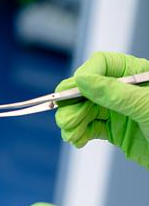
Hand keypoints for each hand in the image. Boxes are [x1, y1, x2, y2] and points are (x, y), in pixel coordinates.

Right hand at [55, 52, 148, 168]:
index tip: (73, 91)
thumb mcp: (147, 107)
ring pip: (85, 110)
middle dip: (72, 104)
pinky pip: (91, 128)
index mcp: (139, 74)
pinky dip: (80, 134)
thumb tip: (83, 80)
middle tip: (65, 121)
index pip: (103, 65)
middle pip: (87, 89)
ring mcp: (121, 111)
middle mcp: (127, 91)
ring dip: (72, 122)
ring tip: (70, 134)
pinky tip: (77, 140)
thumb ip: (115, 93)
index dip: (85, 76)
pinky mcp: (117, 131)